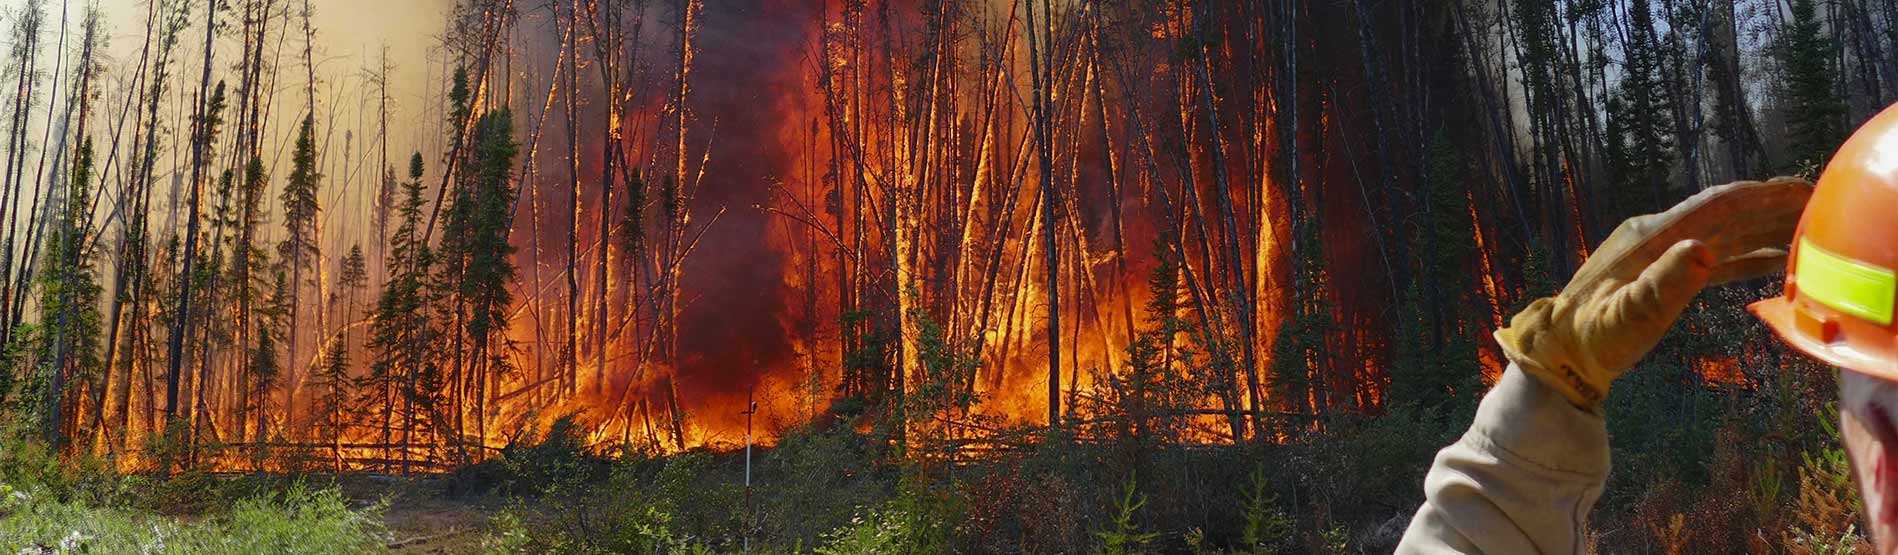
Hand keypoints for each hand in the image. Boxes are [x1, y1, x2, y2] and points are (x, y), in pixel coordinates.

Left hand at [1494, 177, 1812, 408]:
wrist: (1561, 349)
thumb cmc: (1593, 336)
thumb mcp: (1628, 314)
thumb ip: (1664, 283)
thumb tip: (1704, 251)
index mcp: (1651, 237)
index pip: (1717, 206)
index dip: (1761, 196)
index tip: (1801, 190)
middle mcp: (1656, 236)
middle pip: (1727, 214)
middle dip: (1773, 208)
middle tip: (1822, 206)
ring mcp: (1657, 252)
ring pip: (1723, 234)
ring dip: (1765, 231)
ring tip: (1809, 231)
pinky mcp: (1660, 272)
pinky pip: (1711, 258)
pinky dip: (1744, 258)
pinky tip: (1773, 264)